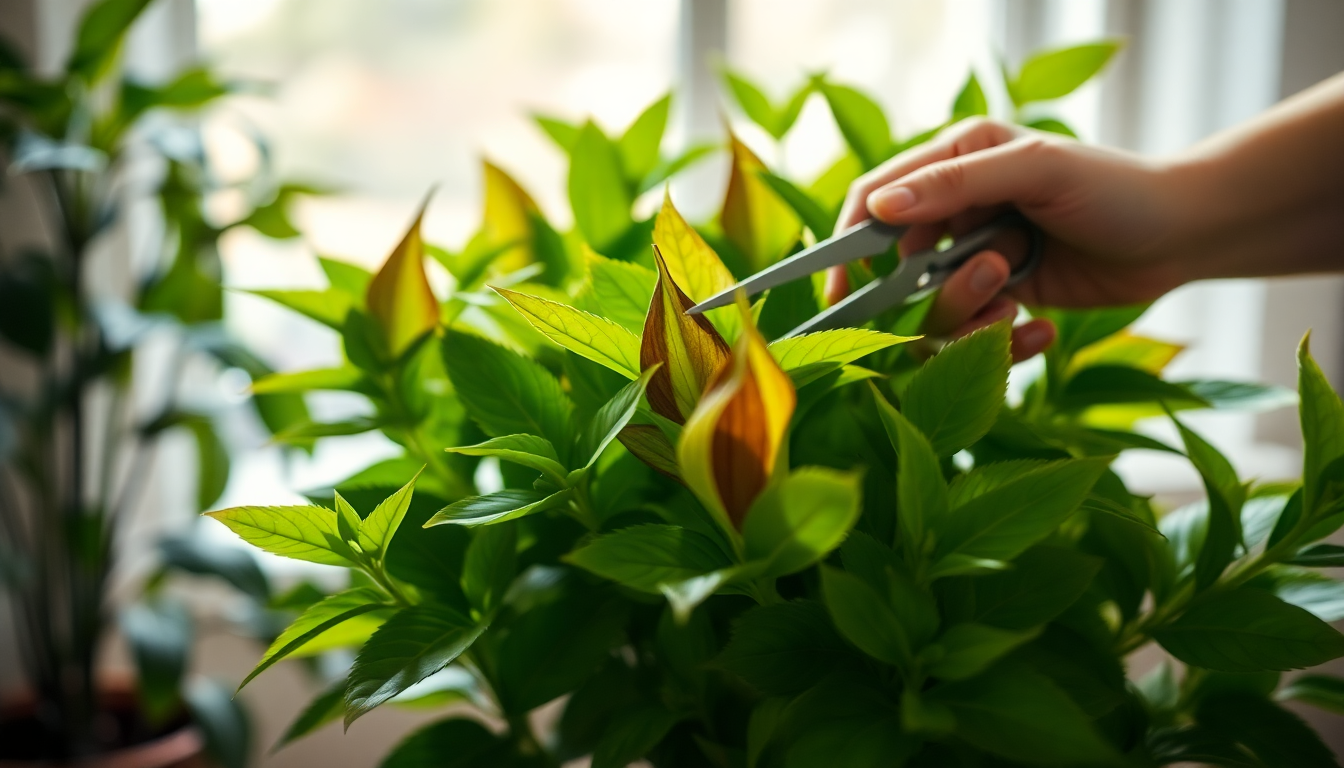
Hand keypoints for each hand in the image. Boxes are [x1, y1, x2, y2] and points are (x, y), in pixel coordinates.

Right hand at [828, 118, 1189, 360]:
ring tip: (1019, 297)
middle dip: (941, 286)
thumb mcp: (1037, 170)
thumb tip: (879, 205)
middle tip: (995, 274)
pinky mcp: (1003, 299)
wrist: (1182, 236)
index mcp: (956, 160)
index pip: (875, 199)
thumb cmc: (1115, 188)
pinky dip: (1003, 341)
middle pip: (900, 269)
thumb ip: (956, 183)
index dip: (849, 243)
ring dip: (973, 313)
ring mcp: (978, 257)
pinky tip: (1041, 328)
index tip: (840, 289)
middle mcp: (959, 210)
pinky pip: (973, 336)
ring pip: (935, 310)